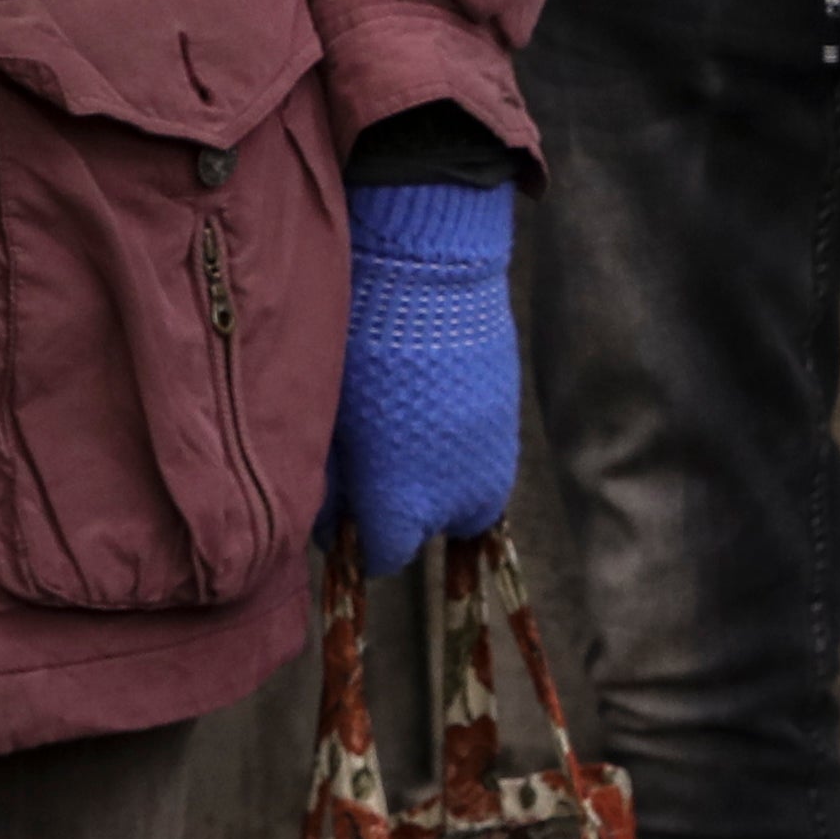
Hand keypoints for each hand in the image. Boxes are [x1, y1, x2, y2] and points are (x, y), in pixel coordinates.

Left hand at [331, 176, 519, 570]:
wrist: (428, 280)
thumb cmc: (359, 352)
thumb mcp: (329, 426)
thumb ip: (331, 486)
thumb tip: (331, 519)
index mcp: (402, 506)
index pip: (381, 558)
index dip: (357, 538)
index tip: (342, 509)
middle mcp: (456, 498)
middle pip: (425, 534)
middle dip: (399, 513)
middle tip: (373, 468)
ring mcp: (491, 462)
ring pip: (465, 504)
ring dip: (437, 488)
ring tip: (409, 442)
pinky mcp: (509, 426)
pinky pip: (485, 463)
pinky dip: (462, 454)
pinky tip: (436, 415)